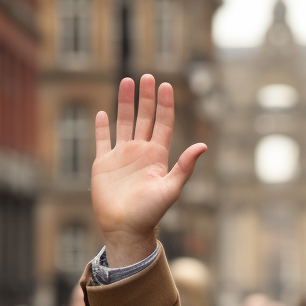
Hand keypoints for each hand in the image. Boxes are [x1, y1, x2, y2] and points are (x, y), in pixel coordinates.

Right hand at [91, 74, 206, 267]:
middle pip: (144, 118)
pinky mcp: (103, 164)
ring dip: (126, 103)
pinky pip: (102, 140)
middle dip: (147, 97)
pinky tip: (102, 112)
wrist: (126, 228)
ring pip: (124, 123)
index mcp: (157, 156)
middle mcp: (140, 153)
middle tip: (149, 76)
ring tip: (128, 81)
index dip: (165, 105)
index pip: (162, 124)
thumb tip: (203, 145)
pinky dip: (102, 127)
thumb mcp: (171, 188)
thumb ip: (185, 166)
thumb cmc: (150, 212)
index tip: (167, 85)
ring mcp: (122, 157)